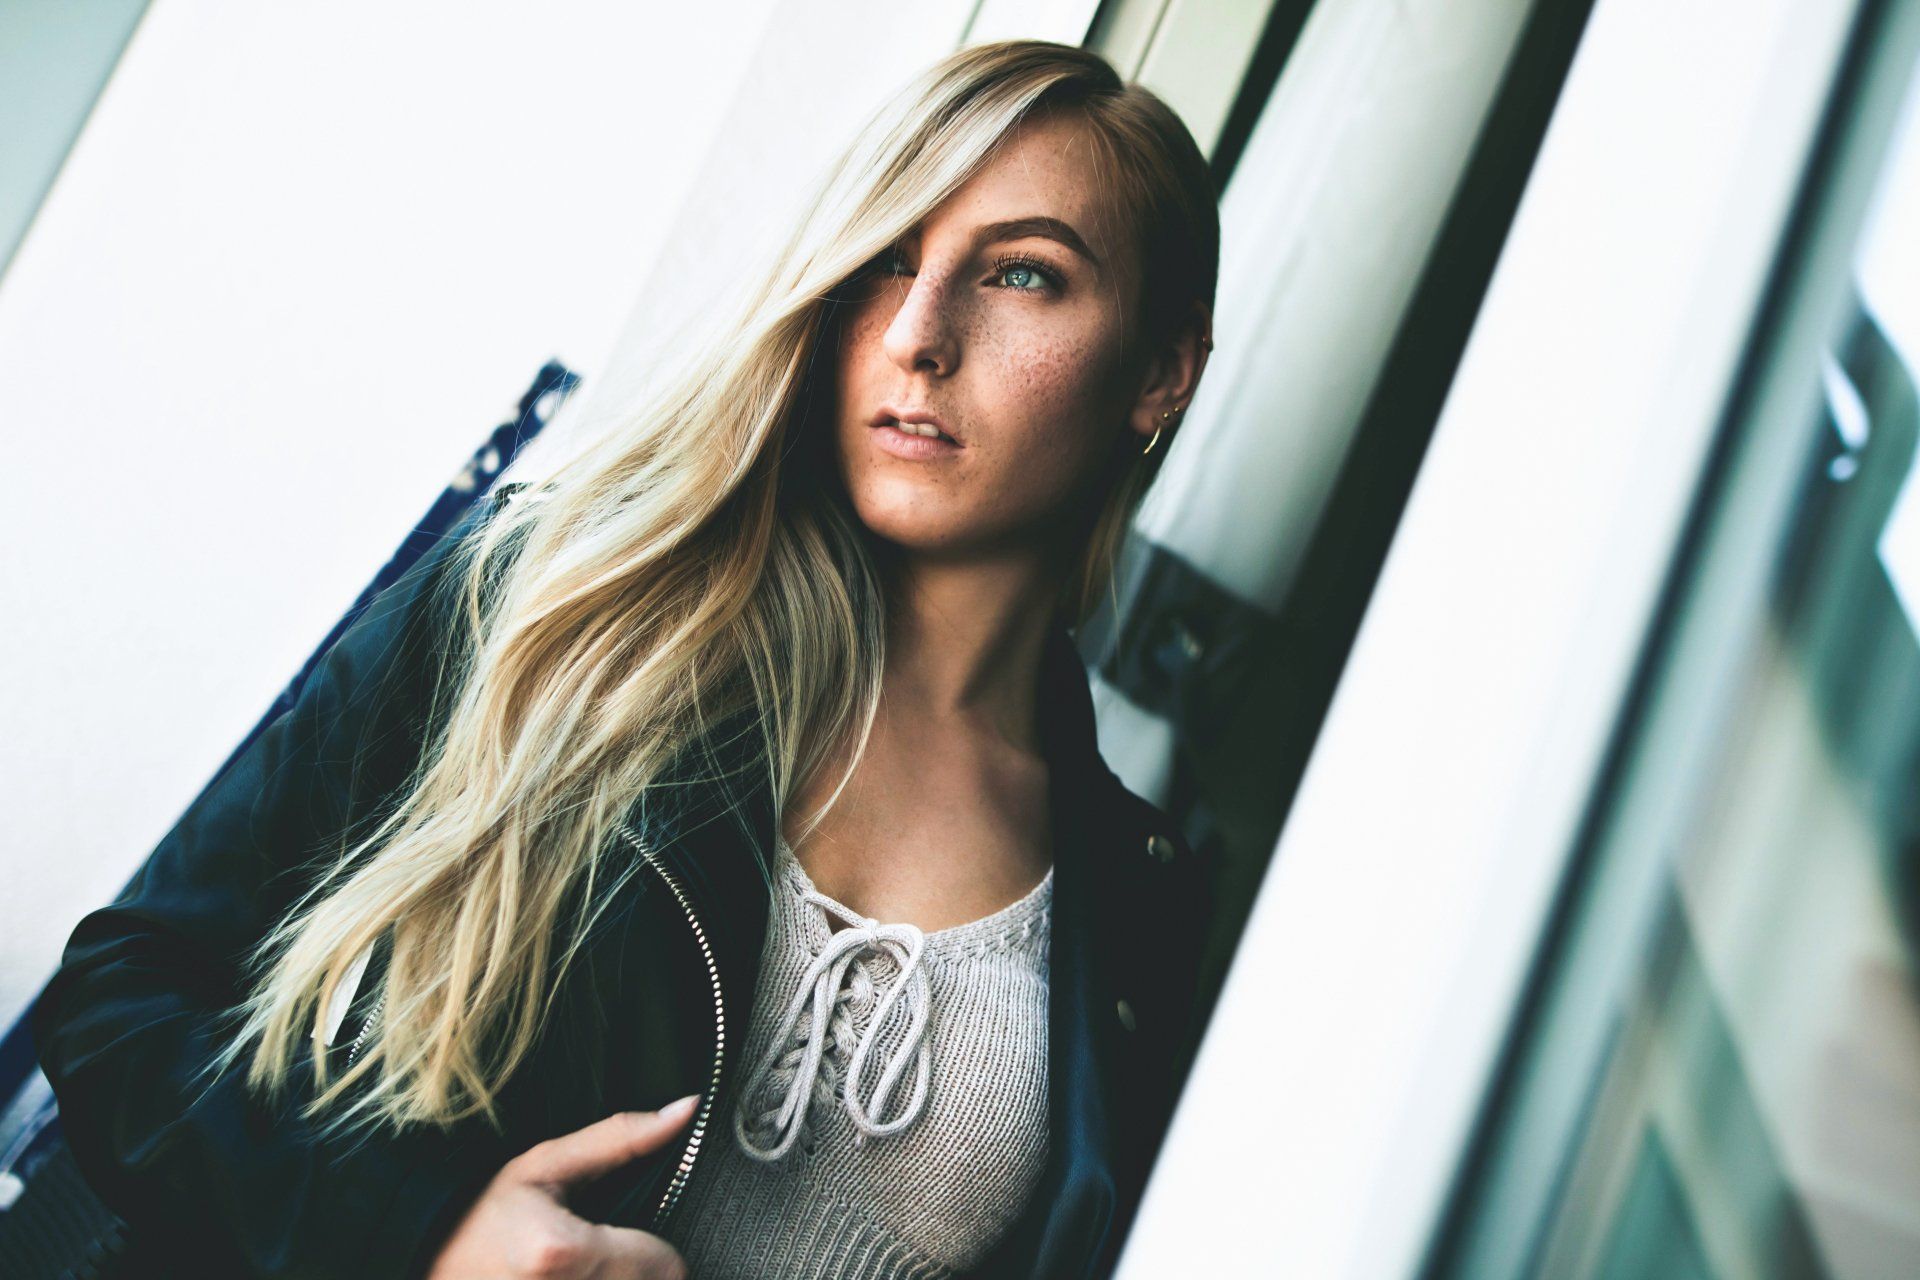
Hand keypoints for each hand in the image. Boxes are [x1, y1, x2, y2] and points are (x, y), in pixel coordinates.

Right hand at [425, 1095, 700, 1278]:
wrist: (417, 1259)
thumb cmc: (478, 1213)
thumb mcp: (544, 1165)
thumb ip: (621, 1138)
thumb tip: (686, 1109)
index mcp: (562, 1252)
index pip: (665, 1266)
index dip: (656, 1249)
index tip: (632, 1238)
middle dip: (636, 1272)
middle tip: (599, 1253)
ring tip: (583, 1269)